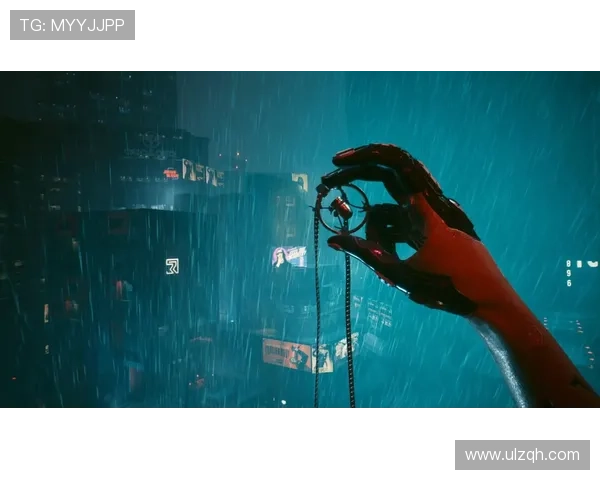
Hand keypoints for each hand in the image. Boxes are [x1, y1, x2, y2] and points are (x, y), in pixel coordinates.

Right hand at [320, 144, 522, 317]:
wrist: (490, 301)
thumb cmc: (448, 289)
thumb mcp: (401, 275)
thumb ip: (365, 255)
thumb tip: (334, 240)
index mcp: (426, 207)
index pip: (392, 166)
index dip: (362, 159)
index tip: (336, 164)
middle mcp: (431, 203)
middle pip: (389, 179)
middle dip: (359, 180)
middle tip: (329, 183)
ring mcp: (433, 215)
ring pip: (392, 211)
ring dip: (378, 231)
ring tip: (384, 267)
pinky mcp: (434, 228)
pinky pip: (403, 223)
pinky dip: (390, 237)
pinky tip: (392, 261)